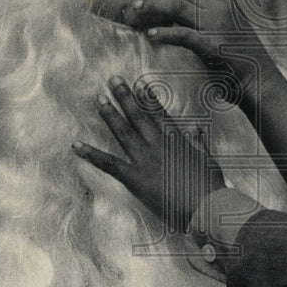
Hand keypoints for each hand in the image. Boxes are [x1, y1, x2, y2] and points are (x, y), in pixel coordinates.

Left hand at [72, 76, 224, 230]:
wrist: (206, 206)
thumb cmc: (210, 187)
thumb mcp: (208, 160)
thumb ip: (199, 143)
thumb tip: (196, 128)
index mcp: (177, 140)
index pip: (160, 114)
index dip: (149, 98)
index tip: (140, 83)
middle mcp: (158, 145)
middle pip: (139, 116)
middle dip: (125, 97)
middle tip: (113, 80)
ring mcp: (145, 160)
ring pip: (123, 132)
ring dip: (110, 114)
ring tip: (99, 99)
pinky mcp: (135, 178)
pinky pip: (109, 164)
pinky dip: (91, 154)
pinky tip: (76, 145)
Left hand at [119, 0, 258, 82]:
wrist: (261, 80)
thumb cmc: (240, 56)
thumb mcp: (225, 25)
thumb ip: (204, 13)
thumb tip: (173, 8)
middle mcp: (222, 6)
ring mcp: (219, 25)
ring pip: (179, 6)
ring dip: (153, 6)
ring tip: (135, 8)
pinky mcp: (214, 45)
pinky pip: (184, 34)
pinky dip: (165, 33)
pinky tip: (151, 35)